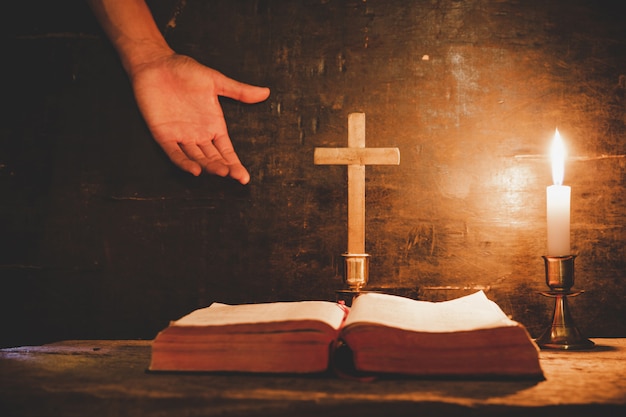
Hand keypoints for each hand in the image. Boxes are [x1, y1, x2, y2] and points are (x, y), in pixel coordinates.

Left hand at [129, 53, 269, 183]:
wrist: (156, 63)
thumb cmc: (184, 71)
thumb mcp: (216, 81)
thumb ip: (239, 91)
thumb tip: (265, 92)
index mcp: (213, 126)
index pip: (226, 151)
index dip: (235, 164)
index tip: (244, 177)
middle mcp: (199, 135)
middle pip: (214, 158)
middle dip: (224, 168)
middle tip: (235, 176)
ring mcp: (181, 136)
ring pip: (197, 158)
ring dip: (208, 167)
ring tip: (221, 172)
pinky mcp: (163, 134)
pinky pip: (174, 153)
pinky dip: (184, 162)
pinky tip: (195, 170)